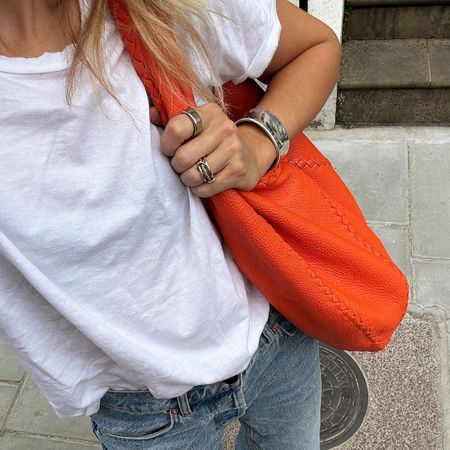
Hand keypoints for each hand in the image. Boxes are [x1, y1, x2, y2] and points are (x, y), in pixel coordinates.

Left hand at [150, 104, 276, 197]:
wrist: (249, 154)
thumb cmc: (213, 139)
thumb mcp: (197, 123)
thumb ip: (171, 118)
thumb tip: (150, 114)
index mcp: (209, 112)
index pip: (176, 128)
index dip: (166, 145)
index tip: (169, 150)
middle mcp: (224, 128)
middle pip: (183, 157)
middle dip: (176, 166)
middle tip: (180, 165)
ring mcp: (233, 150)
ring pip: (194, 175)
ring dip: (187, 179)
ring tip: (192, 173)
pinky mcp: (238, 171)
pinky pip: (205, 188)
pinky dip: (199, 189)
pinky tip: (204, 181)